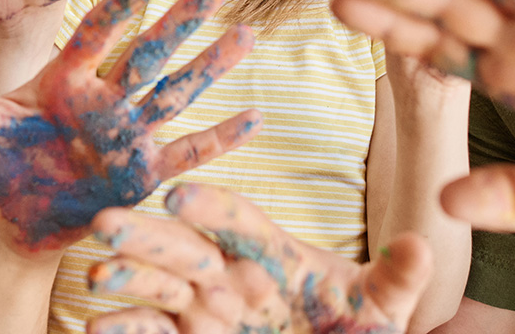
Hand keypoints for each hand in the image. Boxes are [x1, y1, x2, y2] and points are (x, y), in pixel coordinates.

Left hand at [0, 0, 260, 252]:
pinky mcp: (139, 176)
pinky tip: (255, 118)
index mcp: (65, 79)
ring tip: (246, 35)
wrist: (1, 229)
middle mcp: (103, 100)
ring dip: (210, 68)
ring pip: (174, 94)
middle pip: (148, 54)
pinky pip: (185, 155)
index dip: (124, 1)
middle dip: (179, 23)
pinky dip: (220, 139)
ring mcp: (125, 137)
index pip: (99, 31)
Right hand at [86, 184, 431, 333]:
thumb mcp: (383, 310)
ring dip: (127, 280)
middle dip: (148, 236)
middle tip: (106, 221)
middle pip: (186, 247)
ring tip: (94, 275)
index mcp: (274, 253)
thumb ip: (396, 280)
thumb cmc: (358, 332)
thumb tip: (421, 249)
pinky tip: (93, 327)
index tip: (182, 195)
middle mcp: (232, 275)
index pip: (240, 220)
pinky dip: (124, 331)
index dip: (213, 205)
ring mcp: (208, 312)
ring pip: (160, 289)